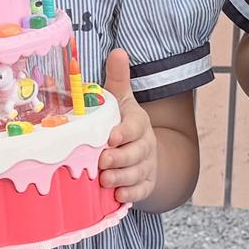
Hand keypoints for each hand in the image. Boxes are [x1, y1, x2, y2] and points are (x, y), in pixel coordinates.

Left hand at [98, 49, 156, 205]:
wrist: (144, 151)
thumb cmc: (124, 123)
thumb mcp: (122, 100)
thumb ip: (118, 79)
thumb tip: (118, 52)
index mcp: (138, 123)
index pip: (135, 127)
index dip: (124, 133)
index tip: (111, 137)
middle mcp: (145, 145)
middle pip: (137, 153)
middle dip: (120, 158)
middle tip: (102, 161)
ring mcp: (146, 165)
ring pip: (138, 173)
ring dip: (122, 178)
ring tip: (105, 181)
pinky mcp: (145, 183)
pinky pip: (141, 190)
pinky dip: (131, 194)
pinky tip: (118, 196)